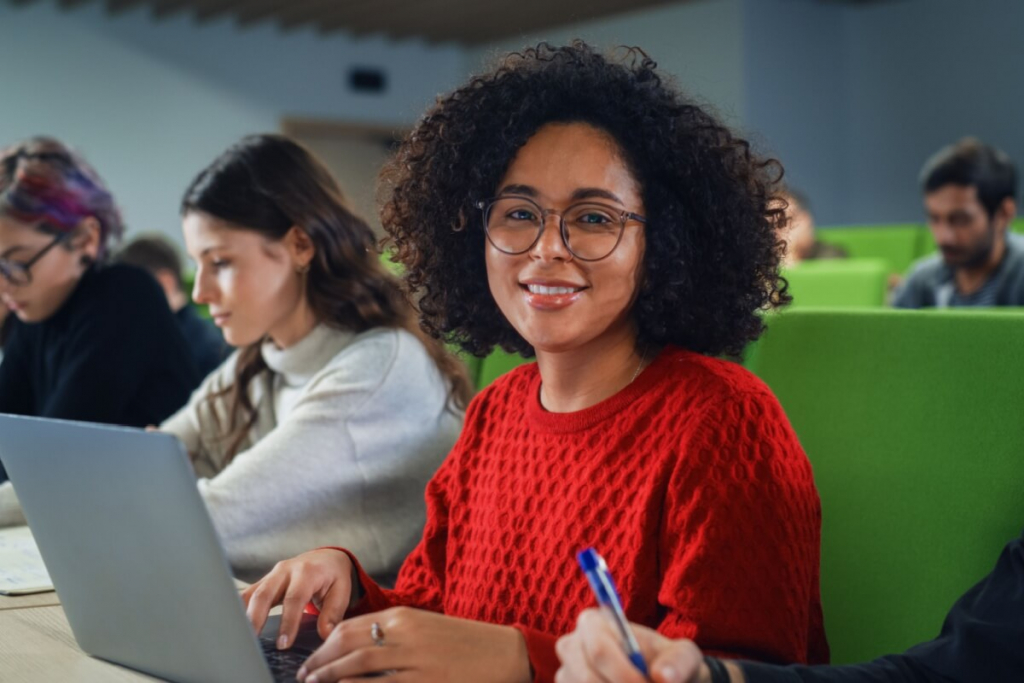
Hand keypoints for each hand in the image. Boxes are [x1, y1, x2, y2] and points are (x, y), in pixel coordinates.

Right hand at [241, 548, 355, 648]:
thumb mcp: (342, 591)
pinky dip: (238, 610)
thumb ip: (333, 613)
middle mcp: (285, 570)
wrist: (325, 558)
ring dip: (243, 616)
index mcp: (307, 572)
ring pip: (251, 594)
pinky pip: (247, 595)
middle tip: (252, 643)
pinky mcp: (263, 582)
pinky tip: (234, 627)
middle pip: (264, 594)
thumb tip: (325, 634)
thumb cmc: (333, 576)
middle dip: (256, 619)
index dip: (288, 622)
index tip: (283, 644)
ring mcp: (271, 575)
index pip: (294, 598)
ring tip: (240, 638)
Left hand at [296, 607, 531, 682]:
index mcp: (404, 616)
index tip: (313, 656)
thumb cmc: (465, 643)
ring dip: (329, 676)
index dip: (325, 643)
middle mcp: (403, 634)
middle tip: (304, 675)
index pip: (350, 626)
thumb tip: (358, 647)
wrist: (504, 654)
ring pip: (356, 666)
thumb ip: (394, 633)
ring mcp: (412, 660)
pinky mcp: (423, 682)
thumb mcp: (426, 627)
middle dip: (319, 661)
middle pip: (347, 644)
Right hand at [556, 608, 707, 682]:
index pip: (599, 650)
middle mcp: (571, 647)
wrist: (657, 679)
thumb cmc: (667, 663)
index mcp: (593, 623)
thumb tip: (663, 677)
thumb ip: (678, 661)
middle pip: (588, 679)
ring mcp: (565, 675)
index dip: (625, 675)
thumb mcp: (683, 656)